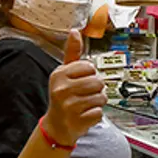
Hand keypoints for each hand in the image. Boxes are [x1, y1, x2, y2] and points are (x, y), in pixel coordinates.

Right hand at [44, 30, 104, 146]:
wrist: (56, 125)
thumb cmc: (62, 96)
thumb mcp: (64, 73)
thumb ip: (72, 52)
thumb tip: (74, 31)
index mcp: (59, 74)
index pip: (90, 67)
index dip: (89, 74)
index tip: (79, 81)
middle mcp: (61, 89)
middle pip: (98, 82)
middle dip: (96, 89)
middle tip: (83, 95)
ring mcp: (69, 106)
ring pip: (101, 97)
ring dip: (97, 102)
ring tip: (85, 104)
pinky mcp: (78, 121)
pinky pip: (100, 112)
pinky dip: (96, 115)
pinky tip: (84, 115)